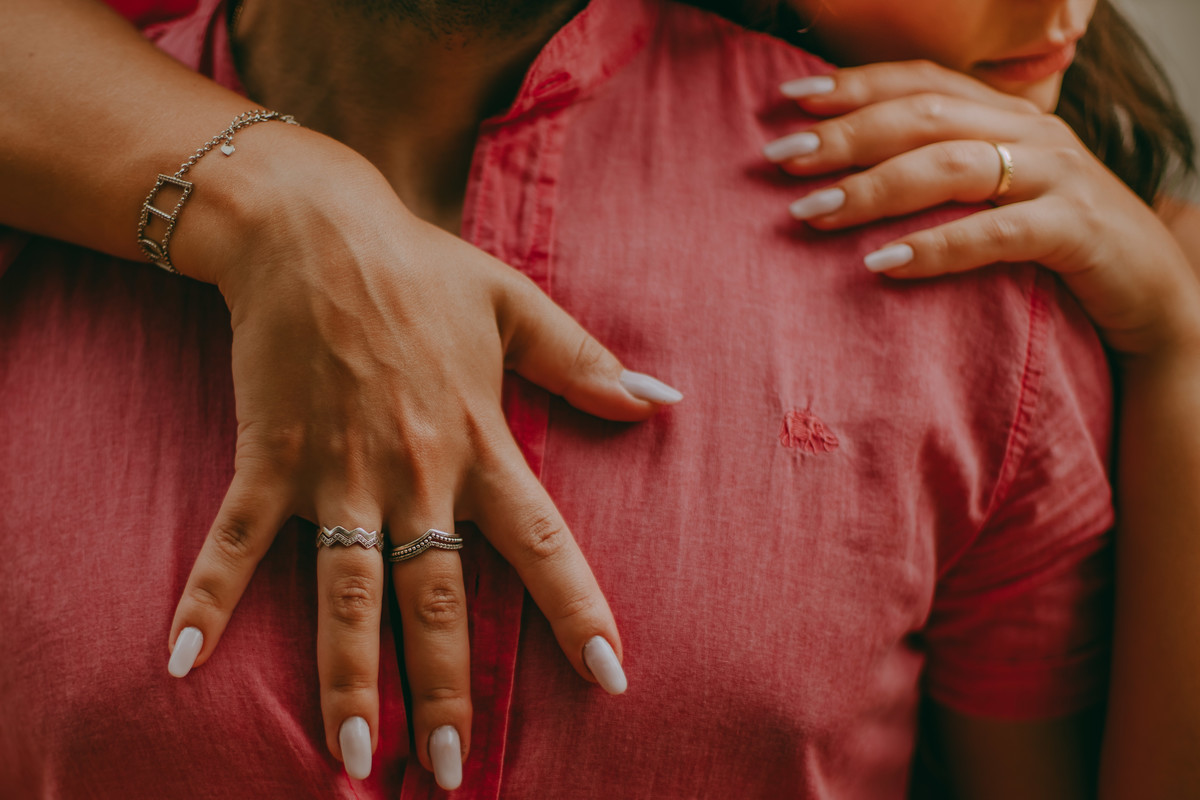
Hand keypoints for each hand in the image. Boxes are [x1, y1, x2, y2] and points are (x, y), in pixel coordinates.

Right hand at [164, 133, 678, 785]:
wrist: (312, 230)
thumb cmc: (420, 268)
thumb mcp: (516, 304)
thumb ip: (585, 362)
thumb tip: (664, 400)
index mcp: (478, 441)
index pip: (541, 542)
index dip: (577, 610)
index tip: (609, 677)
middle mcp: (414, 472)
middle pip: (437, 599)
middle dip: (447, 687)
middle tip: (450, 774)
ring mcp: (337, 472)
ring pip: (347, 594)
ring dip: (348, 678)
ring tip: (352, 760)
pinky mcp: (271, 460)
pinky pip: (237, 542)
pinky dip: (209, 599)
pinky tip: (179, 662)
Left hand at [763, 60, 1199, 355]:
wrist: (1153, 295)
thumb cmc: (1055, 243)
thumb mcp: (998, 194)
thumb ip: (942, 172)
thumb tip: (845, 177)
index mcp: (1006, 115)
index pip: (922, 82)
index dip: (855, 84)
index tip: (789, 98)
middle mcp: (1031, 132)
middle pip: (926, 116)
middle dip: (847, 134)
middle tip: (783, 159)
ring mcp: (1058, 176)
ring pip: (954, 165)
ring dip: (875, 187)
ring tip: (813, 212)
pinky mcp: (1077, 229)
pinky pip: (998, 233)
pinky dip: (937, 246)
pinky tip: (884, 265)